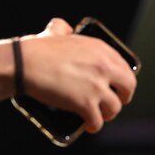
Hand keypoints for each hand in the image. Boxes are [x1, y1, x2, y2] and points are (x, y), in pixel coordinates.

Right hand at [20, 17, 137, 133]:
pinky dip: (93, 126)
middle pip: (128, 86)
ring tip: (100, 116)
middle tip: (115, 103)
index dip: (123, 80)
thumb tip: (64, 28)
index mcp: (100, 49)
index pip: (124, 66)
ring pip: (114, 107)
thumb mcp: (55, 32)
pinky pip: (97, 121)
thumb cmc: (36, 49)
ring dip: (108, 114)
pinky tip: (89, 126)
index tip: (117, 86)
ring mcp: (96, 86)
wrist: (26, 64)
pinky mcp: (85, 104)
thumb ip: (63, 28)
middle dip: (124, 97)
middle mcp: (104, 67)